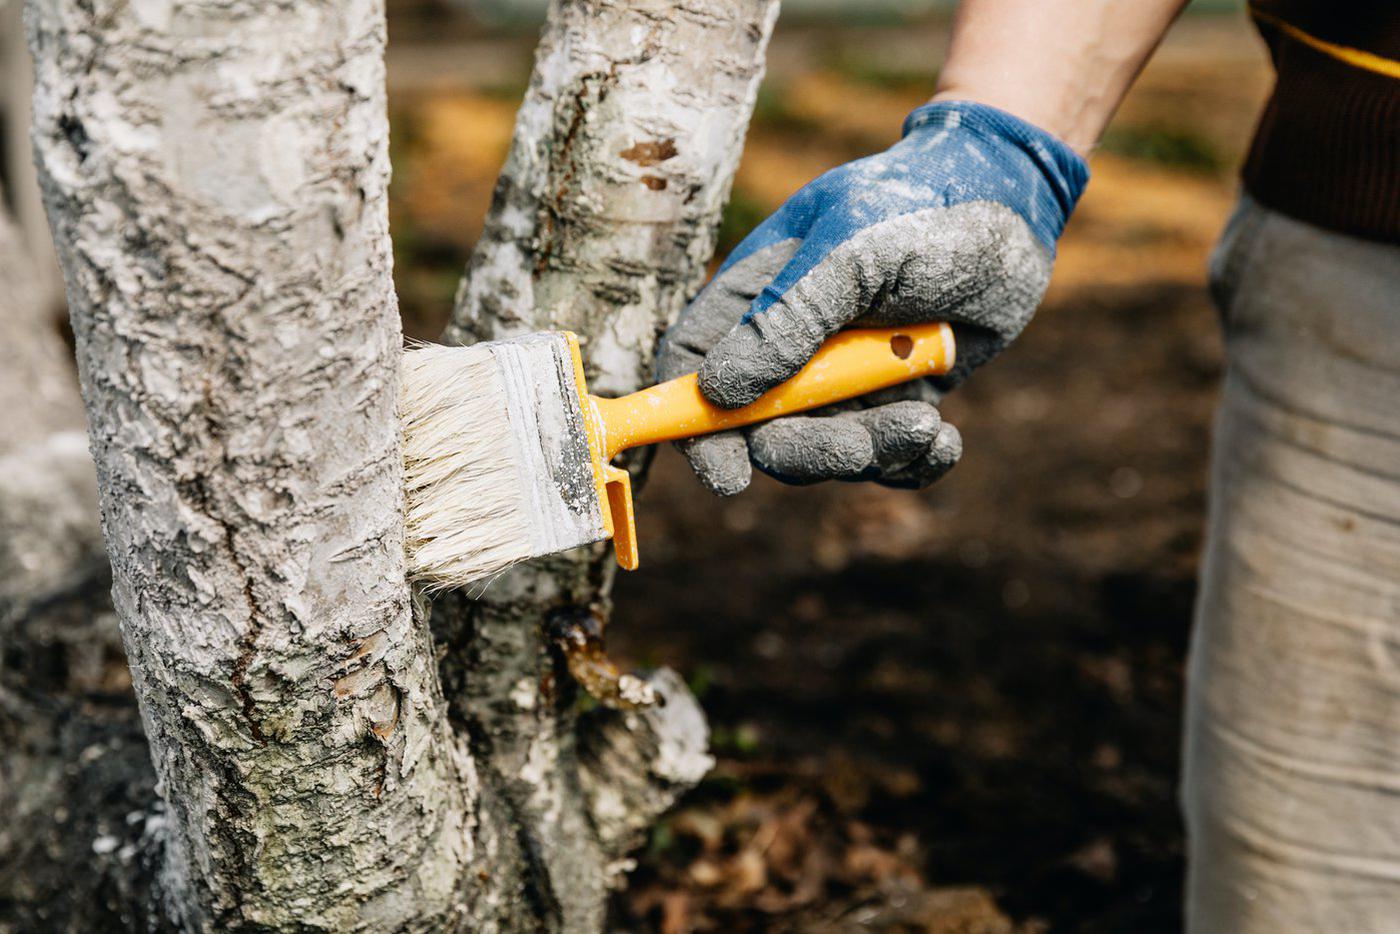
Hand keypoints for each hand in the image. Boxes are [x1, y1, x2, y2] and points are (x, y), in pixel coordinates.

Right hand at [657, 101, 1087, 493]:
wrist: (1014, 206)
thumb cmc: (920, 207)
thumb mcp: (852, 251)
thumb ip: (786, 317)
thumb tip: (718, 391)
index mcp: (754, 298)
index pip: (693, 369)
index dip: (693, 426)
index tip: (728, 473)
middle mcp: (788, 346)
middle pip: (760, 431)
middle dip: (809, 450)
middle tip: (865, 444)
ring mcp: (842, 379)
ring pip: (828, 451)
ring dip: (873, 452)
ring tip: (926, 423)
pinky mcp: (894, 400)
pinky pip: (887, 459)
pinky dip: (913, 463)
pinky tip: (945, 441)